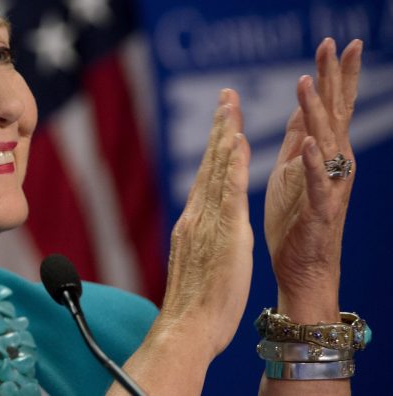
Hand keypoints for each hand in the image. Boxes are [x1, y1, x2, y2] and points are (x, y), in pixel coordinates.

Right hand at [157, 88, 252, 358]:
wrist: (186, 326)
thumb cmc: (195, 306)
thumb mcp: (196, 263)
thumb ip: (199, 238)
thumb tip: (201, 225)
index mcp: (193, 222)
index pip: (207, 176)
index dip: (215, 147)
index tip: (222, 122)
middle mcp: (196, 215)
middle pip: (209, 163)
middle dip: (219, 127)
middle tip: (226, 96)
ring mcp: (207, 221)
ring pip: (216, 169)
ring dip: (224, 133)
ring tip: (231, 104)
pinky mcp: (222, 232)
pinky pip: (228, 191)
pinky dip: (232, 164)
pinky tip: (237, 141)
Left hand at [264, 38, 362, 321]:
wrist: (302, 266)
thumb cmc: (296, 217)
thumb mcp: (294, 167)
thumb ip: (301, 136)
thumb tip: (303, 103)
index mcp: (326, 152)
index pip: (332, 106)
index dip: (334, 74)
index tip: (335, 41)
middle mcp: (335, 163)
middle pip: (335, 113)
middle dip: (333, 78)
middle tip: (333, 43)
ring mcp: (329, 186)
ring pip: (325, 141)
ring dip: (316, 111)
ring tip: (306, 82)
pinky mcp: (318, 209)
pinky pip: (316, 183)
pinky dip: (314, 162)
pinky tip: (311, 142)